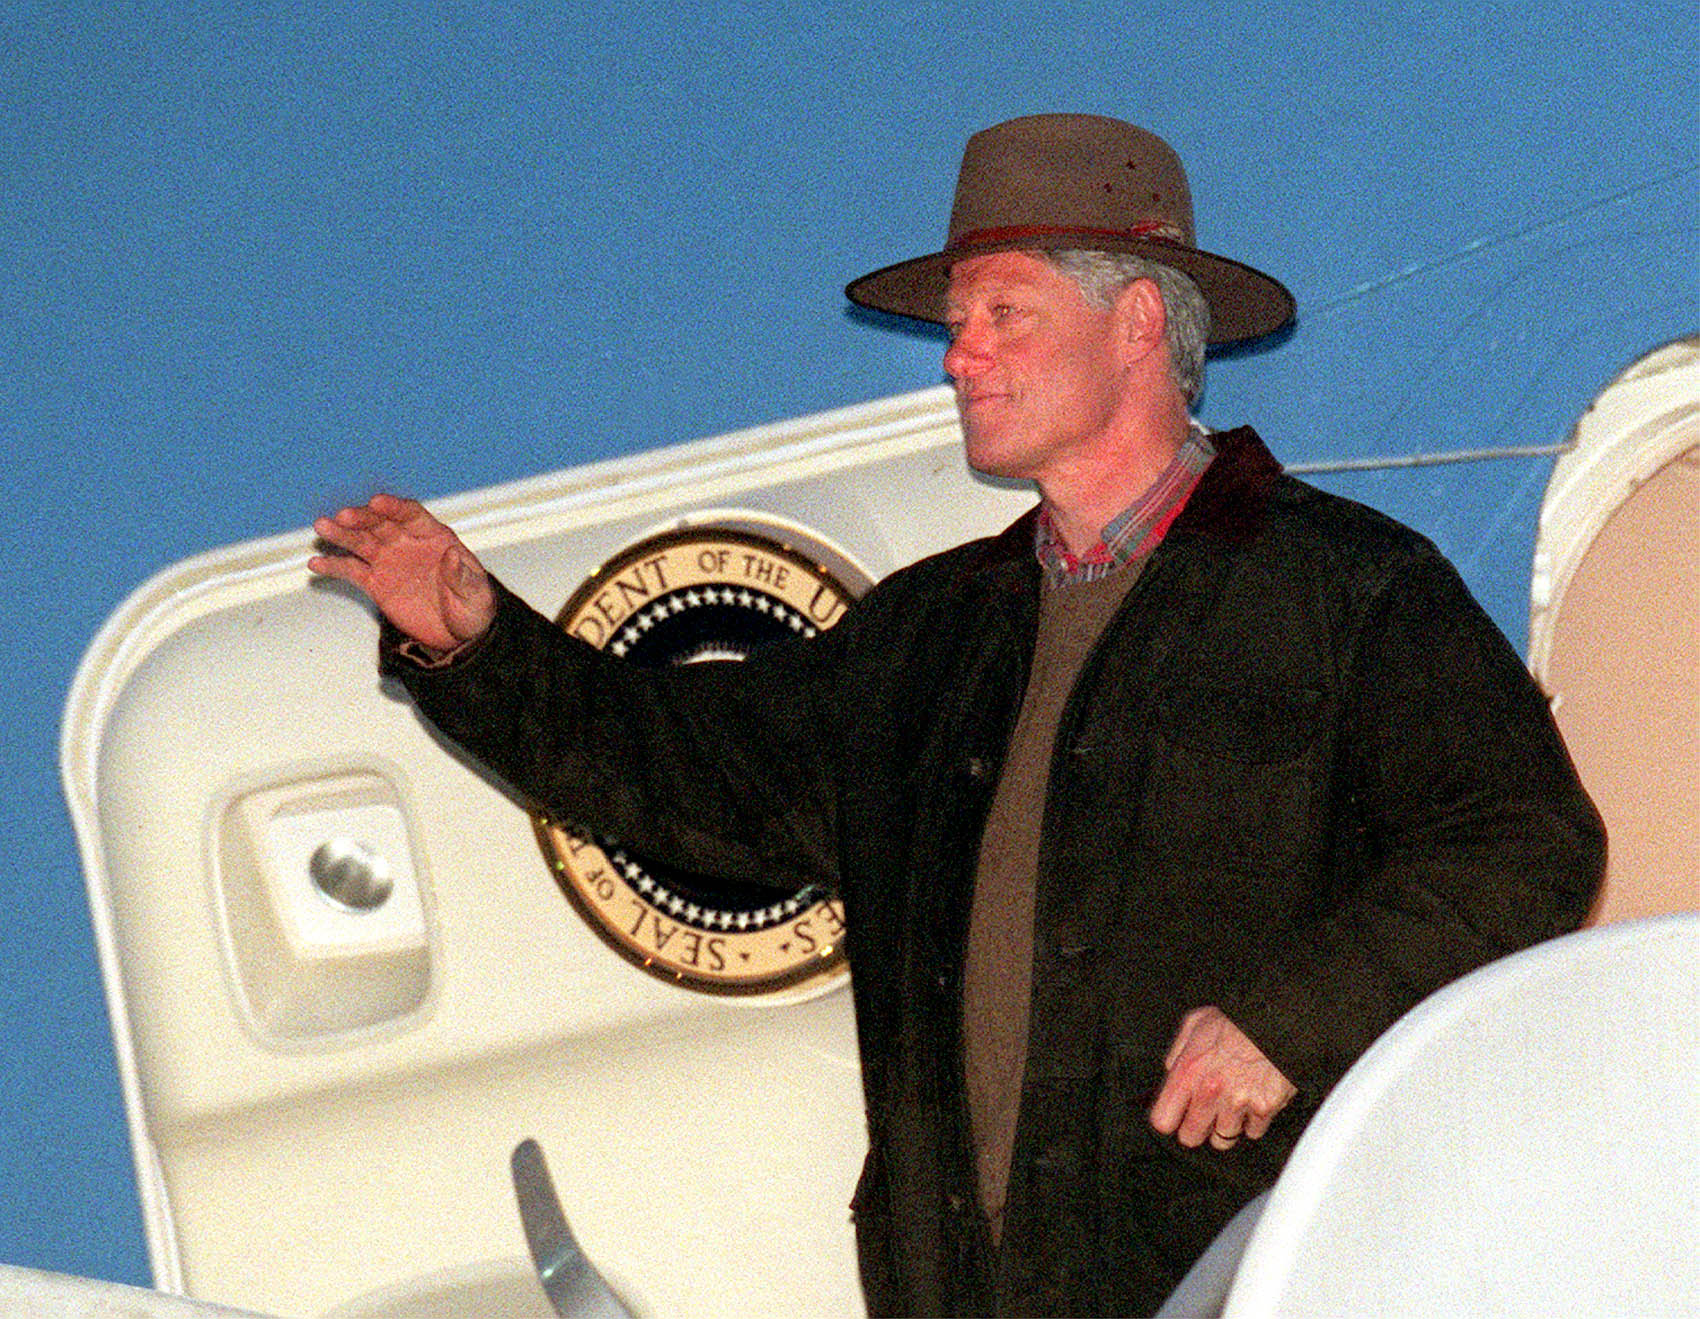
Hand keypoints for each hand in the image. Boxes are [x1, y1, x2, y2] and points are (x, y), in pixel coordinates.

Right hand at [309, 493, 496, 653]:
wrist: (459, 635)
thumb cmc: (473, 607)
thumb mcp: (476, 594)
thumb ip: (463, 575)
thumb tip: (453, 555)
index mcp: (435, 537)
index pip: (412, 515)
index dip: (394, 507)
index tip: (377, 503)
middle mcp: (407, 543)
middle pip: (381, 524)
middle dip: (363, 519)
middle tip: (343, 517)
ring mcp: (389, 561)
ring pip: (362, 542)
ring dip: (342, 535)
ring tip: (323, 528)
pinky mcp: (376, 583)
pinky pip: (352, 571)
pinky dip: (335, 566)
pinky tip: (317, 563)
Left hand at [1149, 1006, 1296, 1150]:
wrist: (1277, 1021)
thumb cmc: (1237, 1020)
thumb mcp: (1195, 1024)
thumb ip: (1178, 1052)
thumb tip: (1171, 1071)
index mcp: (1188, 1072)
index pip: (1163, 1120)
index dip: (1170, 1120)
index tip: (1176, 1117)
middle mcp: (1209, 1093)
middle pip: (1191, 1138)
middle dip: (1195, 1129)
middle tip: (1204, 1116)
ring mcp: (1237, 1104)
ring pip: (1223, 1139)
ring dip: (1225, 1127)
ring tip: (1231, 1106)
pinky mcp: (1264, 1109)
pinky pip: (1252, 1132)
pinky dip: (1253, 1122)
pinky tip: (1253, 1102)